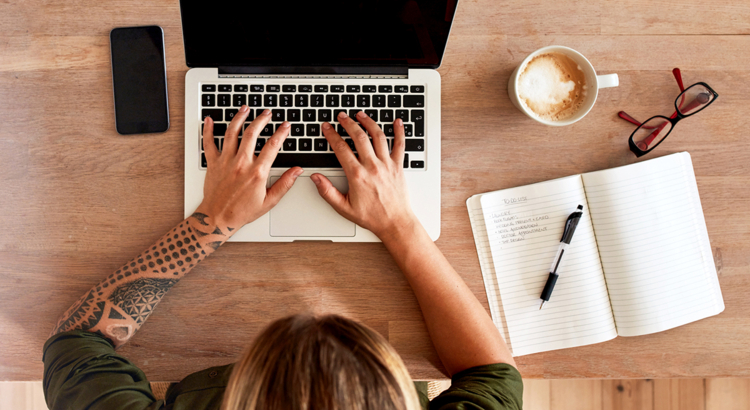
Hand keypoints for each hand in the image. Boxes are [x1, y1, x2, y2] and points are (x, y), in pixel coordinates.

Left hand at [197, 107, 302, 229]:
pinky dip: (207, 130)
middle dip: (261, 120)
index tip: (285, 126)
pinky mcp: (213, 163)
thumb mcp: (269, 201)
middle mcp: (241, 163)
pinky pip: (208, 143)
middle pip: (252, 134)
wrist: (218, 218)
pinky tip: (209, 120)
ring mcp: (225, 161)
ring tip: (245, 109)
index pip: (272, 146)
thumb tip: (297, 171)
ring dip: (239, 118)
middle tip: (267, 113)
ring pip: (231, 133)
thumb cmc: (242, 211)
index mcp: (257, 173)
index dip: (281, 133)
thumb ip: (285, 184)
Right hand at [311, 111, 418, 239]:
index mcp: (357, 175)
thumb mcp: (343, 207)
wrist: (394, 222)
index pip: (341, 148)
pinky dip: (400, 132)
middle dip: (348, 123)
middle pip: (359, 137)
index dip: (332, 135)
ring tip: (361, 115)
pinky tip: (397, 122)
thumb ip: (327, 192)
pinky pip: (400, 145)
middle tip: (342, 116)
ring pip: (378, 136)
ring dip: (369, 122)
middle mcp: (372, 167)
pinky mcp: (398, 166)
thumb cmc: (372, 217)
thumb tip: (315, 178)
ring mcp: (387, 165)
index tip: (327, 127)